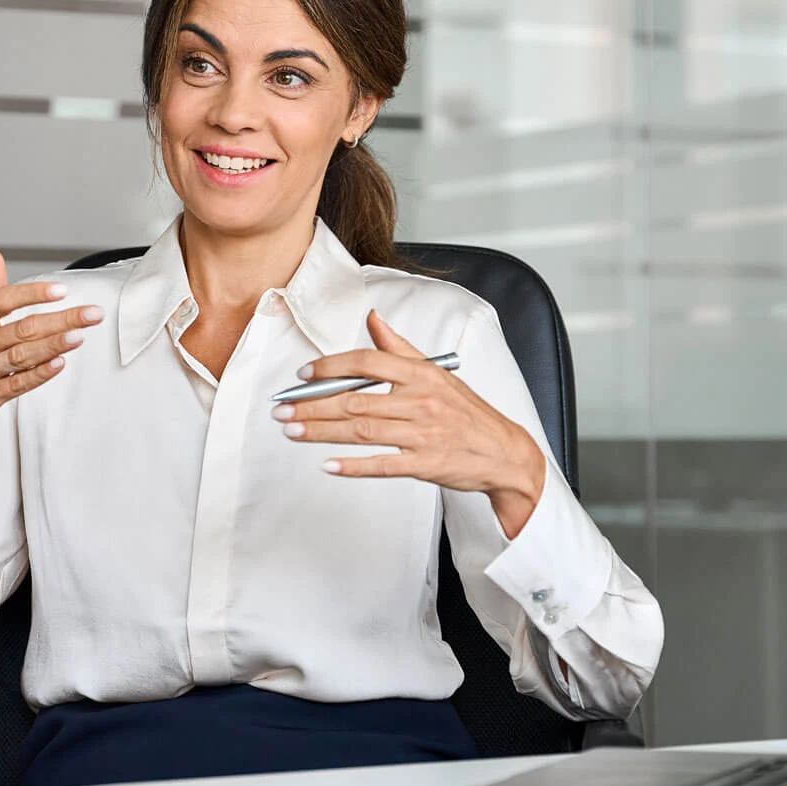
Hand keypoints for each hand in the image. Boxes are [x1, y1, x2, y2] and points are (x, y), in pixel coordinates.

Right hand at [0, 247, 102, 492]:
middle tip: (90, 314)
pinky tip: (59, 363)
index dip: (31, 294)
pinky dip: (40, 373)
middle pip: (22, 328)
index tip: (59, 290)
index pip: (1, 301)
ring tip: (79, 335)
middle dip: (61, 320)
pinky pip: (18, 384)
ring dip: (54, 345)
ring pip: (22, 356)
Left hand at [274, 311, 547, 535]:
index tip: (302, 376)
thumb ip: (400, 348)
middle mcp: (421, 401)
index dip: (330, 368)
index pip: (366, 363)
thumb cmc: (467, 412)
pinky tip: (328, 465)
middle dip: (312, 405)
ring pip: (362, 431)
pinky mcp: (426, 464)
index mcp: (421, 374)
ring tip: (292, 431)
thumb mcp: (437, 373)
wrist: (505, 453)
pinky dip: (354, 466)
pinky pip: (383, 464)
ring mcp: (423, 434)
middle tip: (281, 410)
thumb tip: (373, 319)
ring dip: (321, 431)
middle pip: (355, 400)